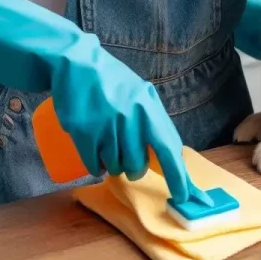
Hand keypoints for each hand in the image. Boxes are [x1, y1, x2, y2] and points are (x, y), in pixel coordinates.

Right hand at [51, 38, 190, 200]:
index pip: (169, 150)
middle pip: (138, 165)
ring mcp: (107, 126)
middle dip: (133, 167)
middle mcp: (131, 118)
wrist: (77, 63)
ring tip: (107, 145)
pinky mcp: (84, 132)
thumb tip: (168, 153)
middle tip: (125, 152)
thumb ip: (153, 120)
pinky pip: (94, 165)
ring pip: (115, 167)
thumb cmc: (111, 80)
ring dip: (112, 164)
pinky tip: (94, 154)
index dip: (178, 176)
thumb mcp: (140, 94)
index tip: (183, 196)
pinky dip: (95, 165)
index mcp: (149, 108)